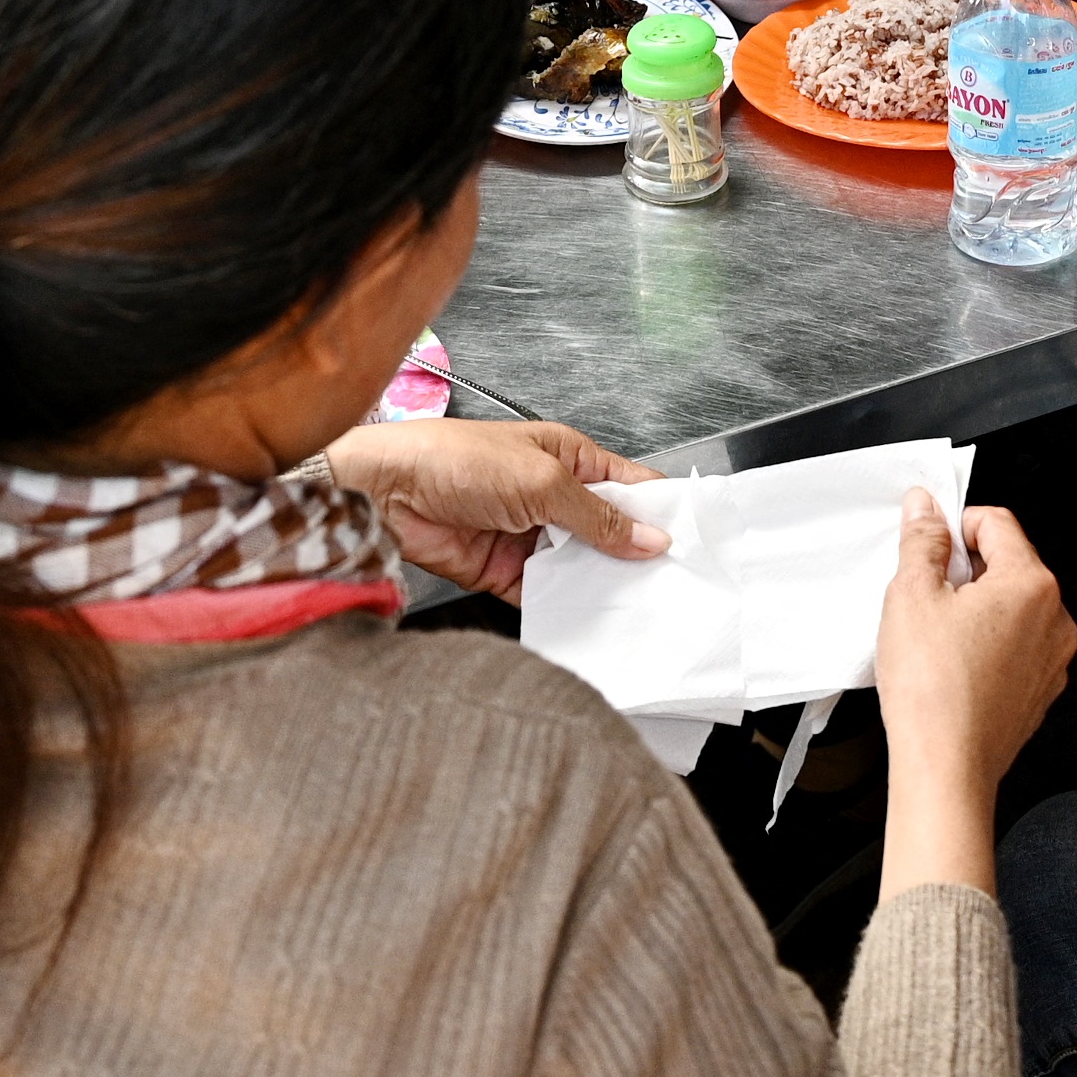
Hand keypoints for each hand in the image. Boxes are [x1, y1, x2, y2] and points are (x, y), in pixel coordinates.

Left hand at [323, 417, 663, 598]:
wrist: (387, 490)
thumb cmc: (454, 459)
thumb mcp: (541, 481)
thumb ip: (597, 515)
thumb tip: (648, 536)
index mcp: (568, 457)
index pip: (628, 485)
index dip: (660, 511)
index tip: (689, 540)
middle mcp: (552, 495)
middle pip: (609, 531)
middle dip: (634, 556)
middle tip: (669, 585)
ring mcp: (530, 534)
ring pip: (581, 567)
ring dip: (600, 585)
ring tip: (635, 607)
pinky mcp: (506, 570)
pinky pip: (546, 594)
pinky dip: (564, 607)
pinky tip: (585, 619)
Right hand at [875, 496, 1074, 830]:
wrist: (945, 768)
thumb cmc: (933, 693)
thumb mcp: (911, 595)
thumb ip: (923, 541)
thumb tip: (926, 510)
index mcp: (1032, 585)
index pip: (997, 523)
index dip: (956, 524)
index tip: (931, 538)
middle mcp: (1055, 619)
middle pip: (1009, 565)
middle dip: (967, 570)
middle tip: (926, 592)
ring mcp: (1052, 659)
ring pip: (1013, 608)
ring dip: (978, 608)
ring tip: (937, 635)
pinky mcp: (1041, 691)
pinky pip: (1016, 647)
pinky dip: (988, 644)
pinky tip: (953, 664)